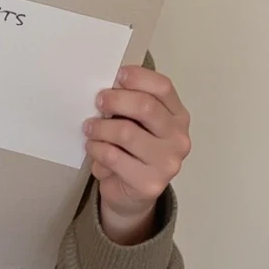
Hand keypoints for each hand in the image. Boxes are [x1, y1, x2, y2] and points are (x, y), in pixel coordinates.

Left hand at [83, 65, 190, 244]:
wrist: (133, 193)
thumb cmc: (132, 149)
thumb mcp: (137, 122)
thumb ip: (131, 102)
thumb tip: (108, 84)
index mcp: (178, 116)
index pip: (164, 87)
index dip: (139, 77)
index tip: (117, 75)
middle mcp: (178, 138)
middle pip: (146, 107)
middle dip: (116, 100)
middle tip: (98, 101)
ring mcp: (167, 163)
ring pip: (126, 132)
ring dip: (100, 127)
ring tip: (90, 128)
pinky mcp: (150, 183)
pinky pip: (114, 157)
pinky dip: (97, 148)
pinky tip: (93, 146)